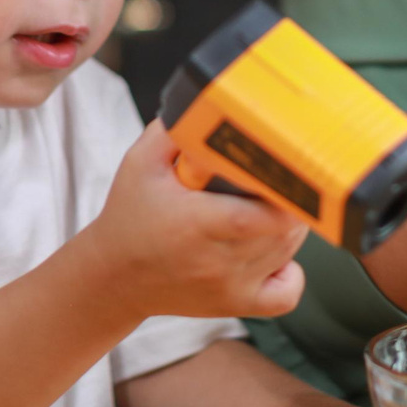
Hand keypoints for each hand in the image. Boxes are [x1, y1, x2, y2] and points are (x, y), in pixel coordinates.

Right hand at [79, 121, 306, 321]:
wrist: (114, 277)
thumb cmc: (129, 217)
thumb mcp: (140, 163)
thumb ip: (175, 128)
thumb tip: (213, 101)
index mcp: (195, 224)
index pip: (263, 216)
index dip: (286, 194)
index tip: (287, 170)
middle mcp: (216, 260)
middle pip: (284, 229)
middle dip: (290, 200)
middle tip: (275, 180)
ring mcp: (230, 287)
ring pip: (288, 252)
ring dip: (290, 226)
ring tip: (268, 205)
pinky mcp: (236, 304)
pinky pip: (287, 293)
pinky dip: (292, 270)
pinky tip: (275, 250)